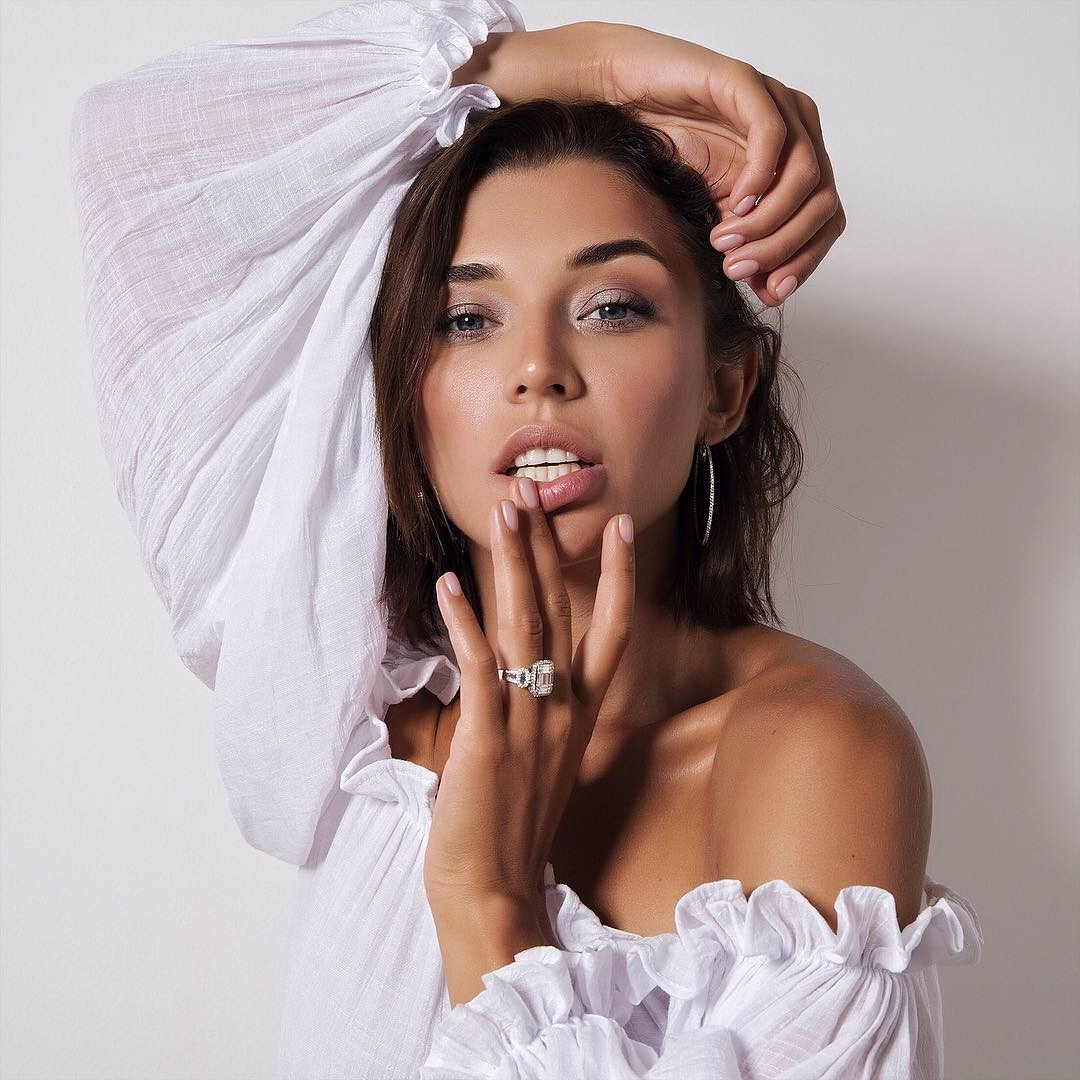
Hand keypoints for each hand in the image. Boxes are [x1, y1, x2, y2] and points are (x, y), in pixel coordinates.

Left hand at [424, 478, 634, 918]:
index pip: (613, 630)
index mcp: (580, 714)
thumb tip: (521, 667)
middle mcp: (562, 711)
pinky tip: (451, 584)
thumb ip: (542, 708)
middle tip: (532, 491)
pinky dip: (465, 623)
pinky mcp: (487, 741)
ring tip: (505, 512)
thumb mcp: (543, 760)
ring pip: (526, 627)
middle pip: (561, 611)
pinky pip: (479, 669)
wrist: (493, 892)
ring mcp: (527, 724)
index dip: (618, 575)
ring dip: (514, 565)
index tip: (620, 526)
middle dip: (547, 547)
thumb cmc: (512, 826)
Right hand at [589, 22, 845, 306]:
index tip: (770, 292)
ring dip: (767, 222)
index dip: (804, 261)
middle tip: (736, 268)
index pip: (826, 222)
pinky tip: (733, 206)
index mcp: (794, 167)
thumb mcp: (713, 215)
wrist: (624, 101)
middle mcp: (798, 135)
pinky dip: (760, 179)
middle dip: (782, 248)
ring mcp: (778, 106)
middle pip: (823, 204)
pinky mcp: (748, 85)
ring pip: (806, 176)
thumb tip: (770, 290)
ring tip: (724, 242)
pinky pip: (774, 135)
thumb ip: (746, 247)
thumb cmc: (666, 152)